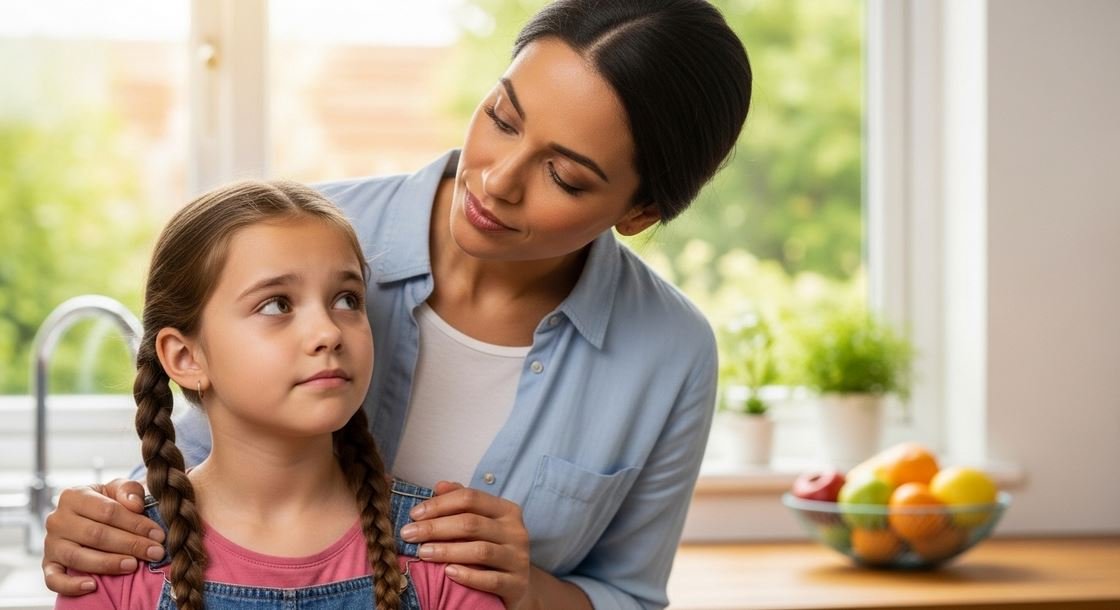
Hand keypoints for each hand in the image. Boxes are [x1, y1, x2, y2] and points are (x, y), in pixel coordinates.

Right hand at [43, 479, 165, 595]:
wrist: (92, 515)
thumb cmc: (110, 501)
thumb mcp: (120, 489)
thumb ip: (129, 490)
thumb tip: (134, 505)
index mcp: (73, 496)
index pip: (108, 511)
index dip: (136, 524)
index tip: (158, 535)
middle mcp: (57, 519)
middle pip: (96, 535)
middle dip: (130, 545)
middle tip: (155, 553)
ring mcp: (50, 543)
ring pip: (78, 557)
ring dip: (108, 564)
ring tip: (133, 565)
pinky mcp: (48, 564)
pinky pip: (53, 579)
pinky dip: (70, 585)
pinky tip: (92, 586)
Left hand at [401, 481, 531, 608]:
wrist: (517, 583)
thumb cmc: (493, 547)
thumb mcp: (482, 521)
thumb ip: (462, 502)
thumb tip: (439, 486)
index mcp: (506, 510)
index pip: (471, 498)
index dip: (440, 504)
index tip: (414, 514)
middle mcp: (516, 531)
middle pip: (471, 523)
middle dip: (435, 527)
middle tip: (408, 534)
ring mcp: (518, 558)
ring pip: (480, 551)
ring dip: (447, 551)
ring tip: (422, 553)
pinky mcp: (517, 584)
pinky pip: (491, 580)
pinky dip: (468, 576)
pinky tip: (448, 573)